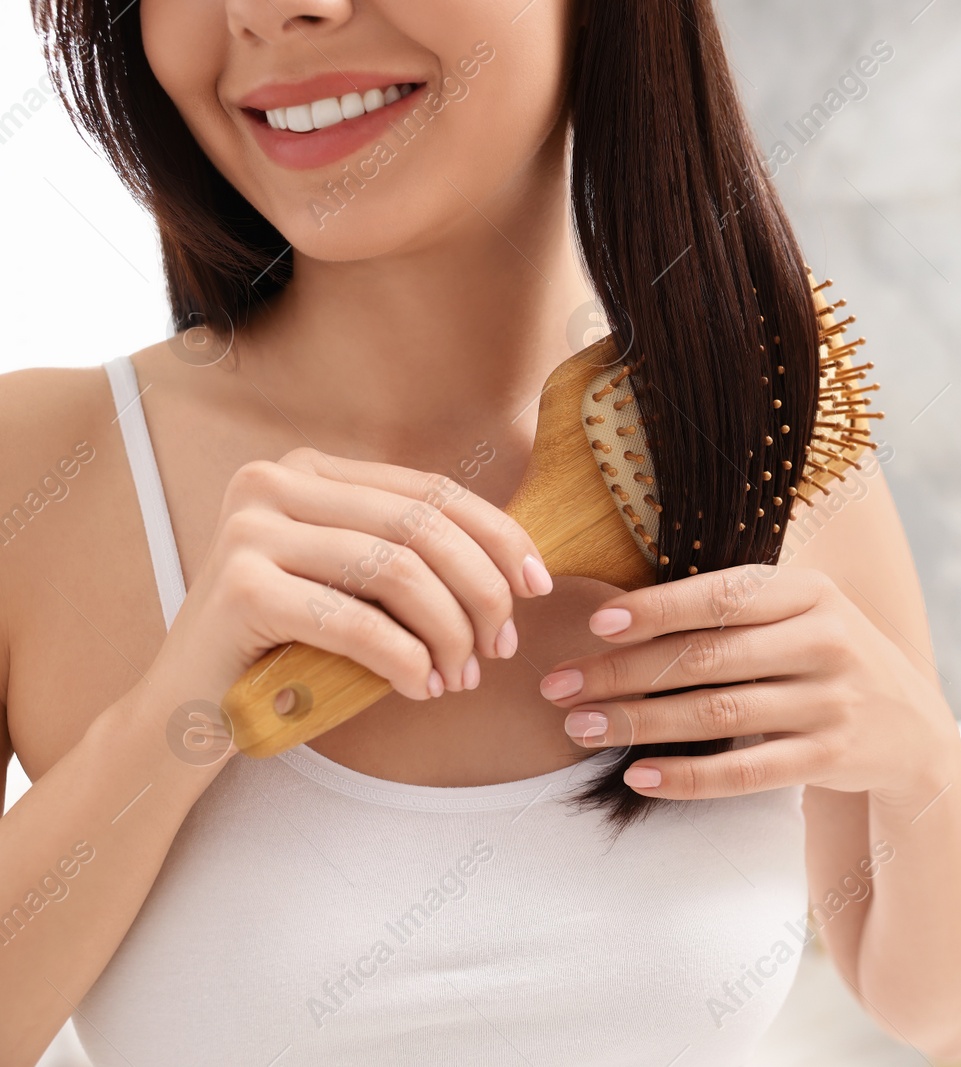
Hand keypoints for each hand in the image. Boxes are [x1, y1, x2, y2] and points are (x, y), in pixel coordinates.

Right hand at [149, 447, 551, 713]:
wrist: (189, 712)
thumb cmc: (291, 649)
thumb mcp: (357, 586)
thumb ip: (414, 556)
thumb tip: (521, 562)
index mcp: (312, 470)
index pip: (432, 490)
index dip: (499, 536)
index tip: (538, 586)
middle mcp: (274, 481)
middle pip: (423, 527)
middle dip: (481, 592)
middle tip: (500, 649)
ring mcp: (250, 529)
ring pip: (399, 572)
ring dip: (449, 633)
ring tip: (460, 677)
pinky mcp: (239, 589)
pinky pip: (358, 623)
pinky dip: (405, 661)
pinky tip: (420, 689)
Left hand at [540, 566, 960, 802]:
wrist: (910, 726)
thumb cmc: (825, 656)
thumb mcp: (801, 612)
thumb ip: (734, 606)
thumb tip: (621, 609)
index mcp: (811, 592)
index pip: (721, 598)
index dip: (656, 610)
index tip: (596, 624)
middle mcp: (825, 642)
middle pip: (706, 658)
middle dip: (623, 673)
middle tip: (560, 685)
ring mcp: (830, 702)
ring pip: (718, 715)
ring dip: (640, 723)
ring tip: (581, 728)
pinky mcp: (829, 758)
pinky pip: (746, 772)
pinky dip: (689, 777)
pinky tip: (639, 776)